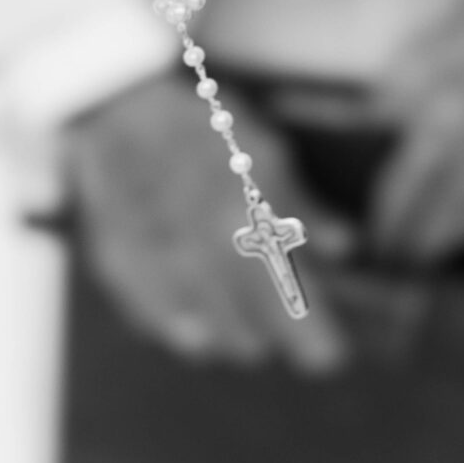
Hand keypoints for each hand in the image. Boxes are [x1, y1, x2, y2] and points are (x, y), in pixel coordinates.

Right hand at [64, 72, 353, 371]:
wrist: (117, 103)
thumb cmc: (200, 127)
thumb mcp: (266, 154)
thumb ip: (304, 209)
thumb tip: (346, 250)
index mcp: (253, 224)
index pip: (294, 308)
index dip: (316, 343)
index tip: (329, 359)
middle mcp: (207, 253)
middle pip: (252, 338)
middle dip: (272, 335)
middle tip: (279, 326)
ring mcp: (160, 265)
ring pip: (211, 339)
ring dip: (232, 336)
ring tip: (240, 327)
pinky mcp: (121, 269)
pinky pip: (159, 323)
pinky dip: (181, 328)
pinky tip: (194, 329)